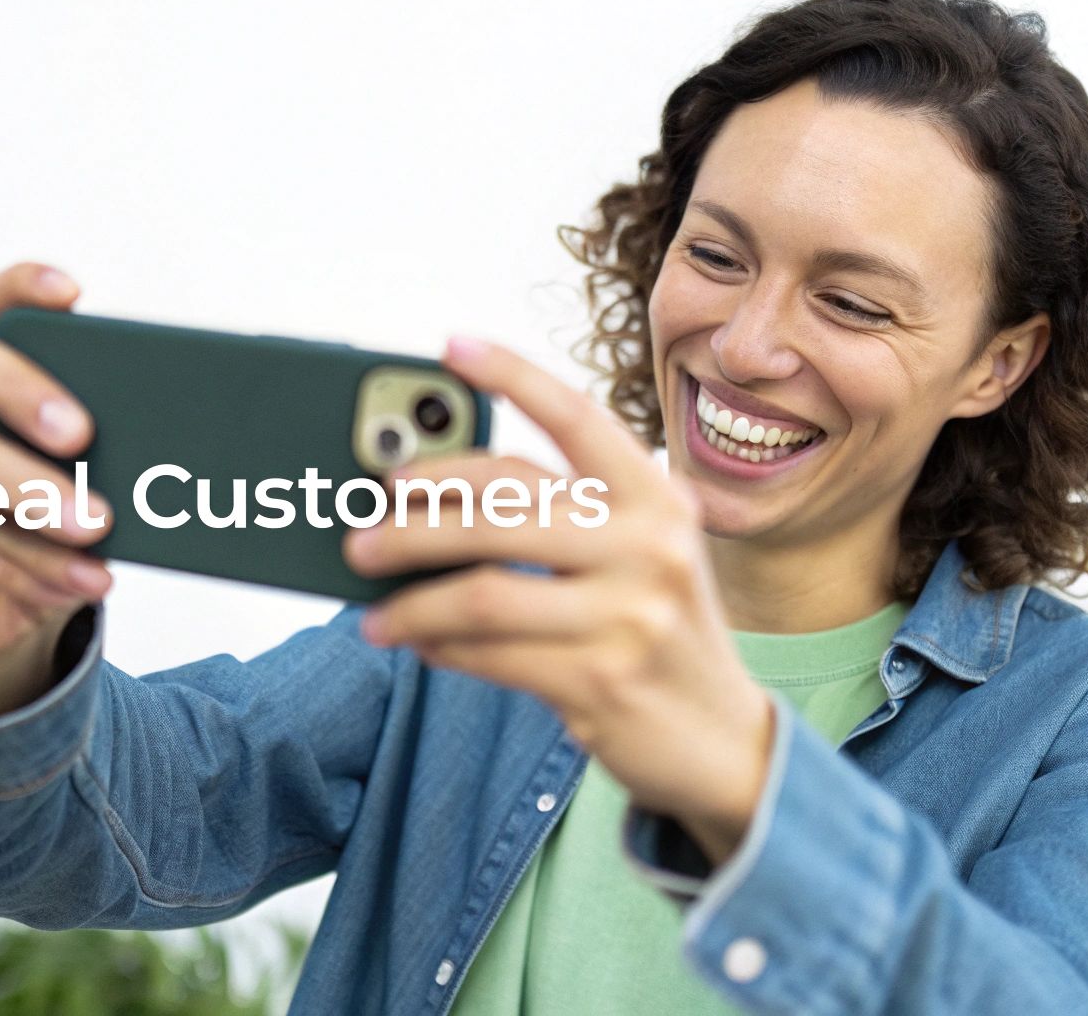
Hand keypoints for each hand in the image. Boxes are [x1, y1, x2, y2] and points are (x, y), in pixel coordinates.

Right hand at [0, 263, 115, 714]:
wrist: (20, 614)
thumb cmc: (71, 528)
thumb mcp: (110, 487)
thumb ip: (136, 453)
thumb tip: (213, 443)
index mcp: (9, 379)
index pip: (1, 308)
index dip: (24, 288)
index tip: (72, 292)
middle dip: (22, 390)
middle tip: (83, 435)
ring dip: (33, 496)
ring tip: (97, 532)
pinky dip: (7, 562)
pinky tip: (63, 582)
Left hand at [345, 336, 774, 863]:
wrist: (723, 739)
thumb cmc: (658, 631)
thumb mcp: (641, 558)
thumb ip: (568, 520)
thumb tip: (436, 500)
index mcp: (658, 497)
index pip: (577, 416)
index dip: (511, 375)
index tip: (449, 347)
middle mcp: (651, 545)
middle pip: (502, 509)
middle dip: (414, 521)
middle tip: (363, 535)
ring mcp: (630, 614)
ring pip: (483, 591)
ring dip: (411, 601)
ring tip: (374, 610)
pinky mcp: (601, 680)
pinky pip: (490, 654)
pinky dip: (441, 647)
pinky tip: (422, 644)